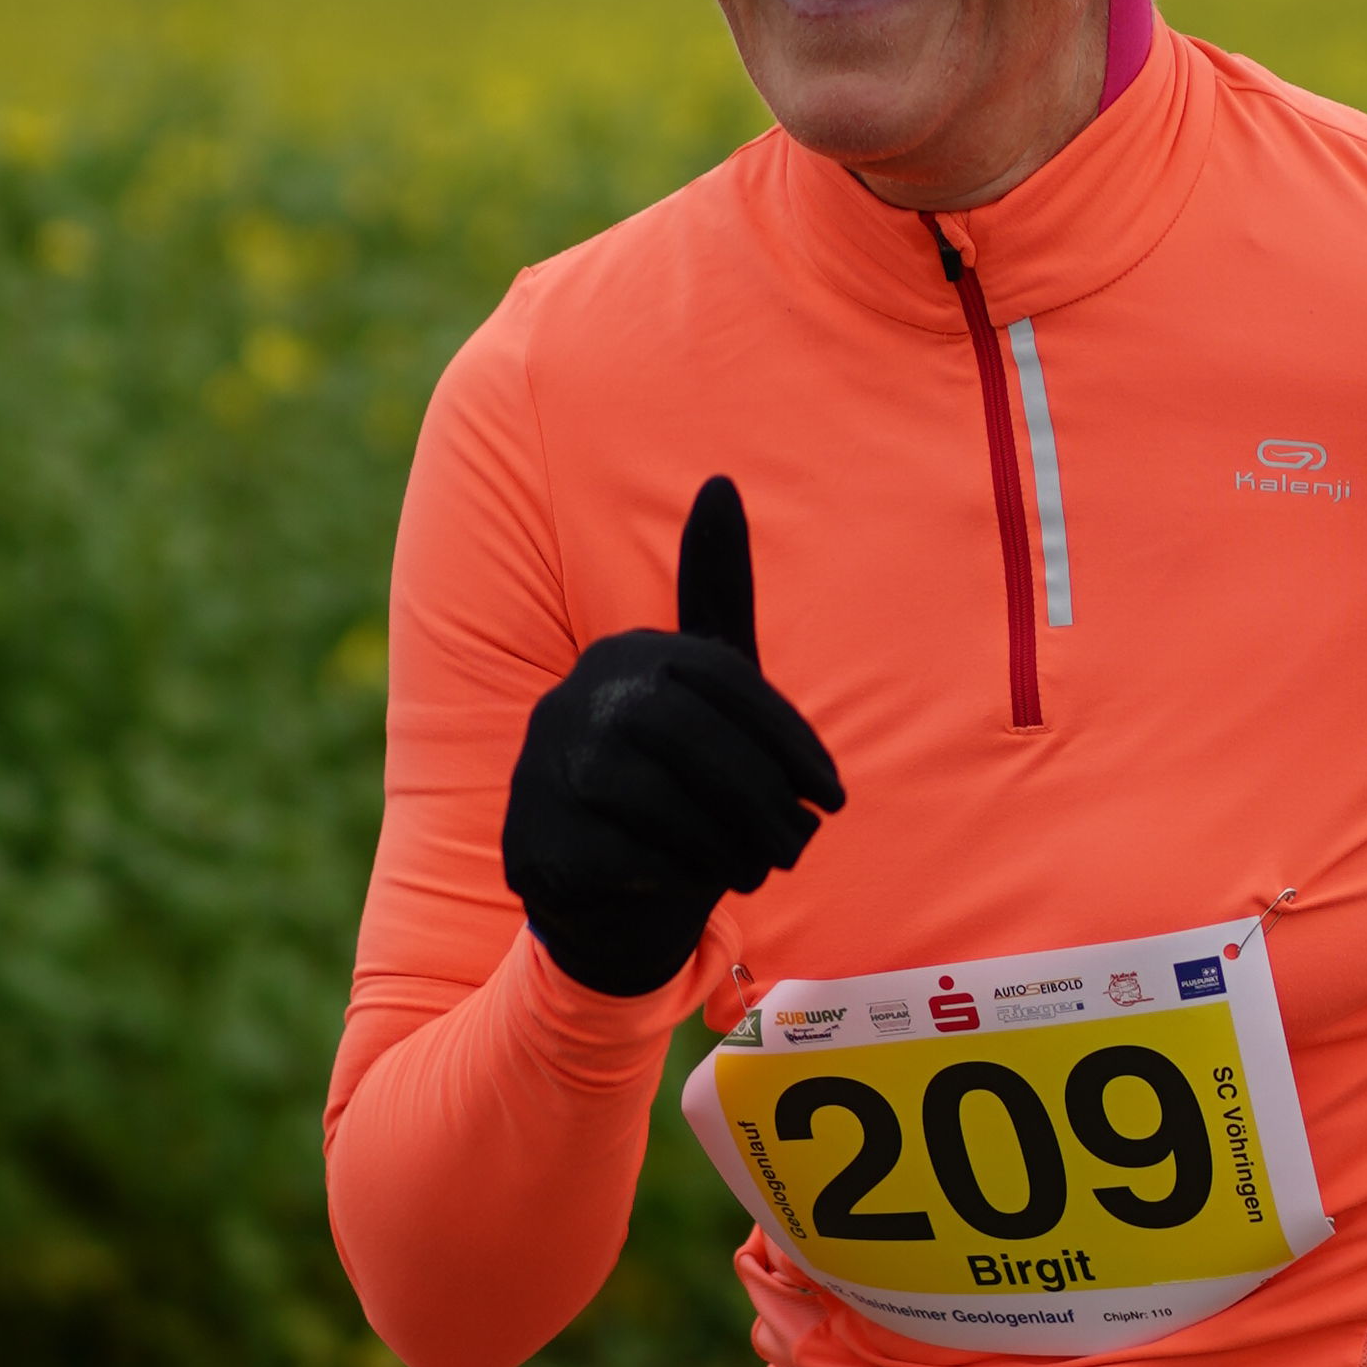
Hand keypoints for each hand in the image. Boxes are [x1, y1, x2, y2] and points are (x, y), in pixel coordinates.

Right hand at [500, 479, 844, 999]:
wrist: (597, 882)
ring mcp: (545, 767)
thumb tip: (719, 483)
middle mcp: (577, 698)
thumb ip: (716, 592)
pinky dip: (680, 876)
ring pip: (660, 803)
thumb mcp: (704, 689)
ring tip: (758, 869)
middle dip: (762, 800)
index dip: (792, 743)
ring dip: (728, 845)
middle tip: (800, 845)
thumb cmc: (672, 773)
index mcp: (629, 654)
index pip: (725, 684)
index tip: (833, 798)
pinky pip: (626, 857)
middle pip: (693, 742)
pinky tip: (698, 883)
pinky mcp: (534, 840)